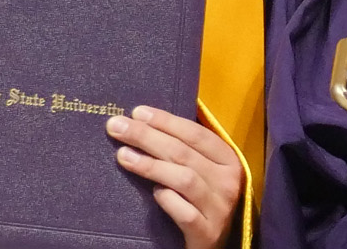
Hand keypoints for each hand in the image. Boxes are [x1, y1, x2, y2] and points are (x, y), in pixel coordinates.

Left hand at [108, 106, 241, 247]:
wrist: (213, 246)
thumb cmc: (201, 202)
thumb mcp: (203, 173)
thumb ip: (184, 152)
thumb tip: (143, 121)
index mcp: (228, 161)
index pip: (196, 134)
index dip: (166, 121)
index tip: (137, 112)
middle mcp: (229, 182)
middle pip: (184, 153)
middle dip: (147, 137)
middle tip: (117, 127)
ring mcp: (219, 209)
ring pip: (185, 180)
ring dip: (151, 165)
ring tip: (123, 156)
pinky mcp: (207, 232)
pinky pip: (186, 213)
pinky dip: (168, 200)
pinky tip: (153, 193)